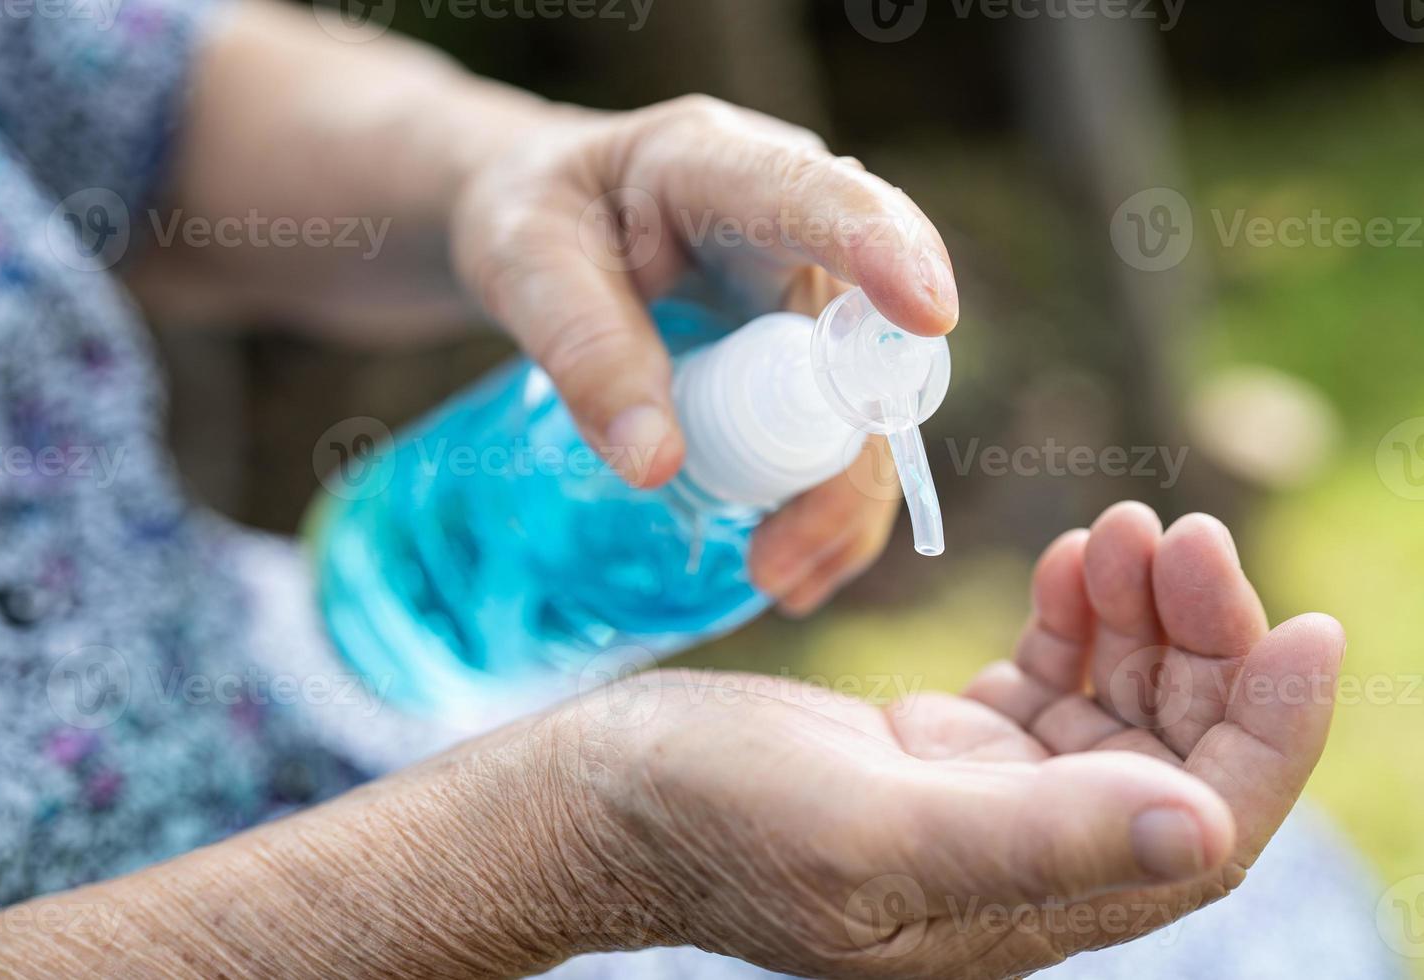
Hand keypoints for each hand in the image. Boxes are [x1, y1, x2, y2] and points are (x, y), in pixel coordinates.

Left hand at [450, 95, 959, 612]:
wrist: (538, 224)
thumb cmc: (530, 220)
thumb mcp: (522, 265)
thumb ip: (582, 347)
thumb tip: (658, 466)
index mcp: (718, 165)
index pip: (821, 196)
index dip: (885, 248)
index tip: (929, 314)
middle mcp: (789, 226)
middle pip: (865, 335)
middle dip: (846, 455)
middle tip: (774, 562)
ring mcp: (805, 293)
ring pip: (865, 402)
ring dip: (837, 500)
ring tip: (773, 581)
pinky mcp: (801, 355)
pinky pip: (836, 433)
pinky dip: (820, 504)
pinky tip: (788, 567)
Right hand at [545, 504, 1341, 977]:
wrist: (602, 797)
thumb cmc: (710, 819)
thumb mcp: (871, 830)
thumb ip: (1035, 841)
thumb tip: (1207, 831)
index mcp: (1020, 907)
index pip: (1202, 832)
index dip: (1271, 738)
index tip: (1302, 626)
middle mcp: (1019, 863)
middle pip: (1171, 755)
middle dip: (1200, 645)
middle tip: (1181, 535)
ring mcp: (981, 803)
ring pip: (1117, 710)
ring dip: (1140, 618)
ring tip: (1127, 529)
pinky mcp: (939, 750)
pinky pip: (1050, 683)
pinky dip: (1078, 619)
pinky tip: (1074, 562)